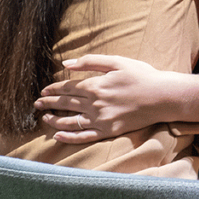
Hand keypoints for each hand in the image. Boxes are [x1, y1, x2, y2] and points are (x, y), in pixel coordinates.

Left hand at [35, 55, 192, 143]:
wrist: (162, 96)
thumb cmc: (142, 76)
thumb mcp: (118, 61)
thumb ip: (91, 61)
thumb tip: (66, 63)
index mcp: (95, 85)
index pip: (68, 87)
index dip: (54, 89)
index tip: (44, 91)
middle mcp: (94, 103)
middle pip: (65, 103)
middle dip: (49, 103)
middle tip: (37, 104)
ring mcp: (100, 119)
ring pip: (70, 121)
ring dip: (54, 119)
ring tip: (44, 118)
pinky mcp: (108, 131)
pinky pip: (83, 136)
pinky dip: (68, 137)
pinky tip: (58, 135)